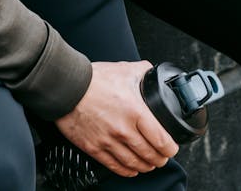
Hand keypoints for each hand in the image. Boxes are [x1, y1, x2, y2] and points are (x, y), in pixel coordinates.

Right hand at [55, 61, 178, 176]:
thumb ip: (144, 72)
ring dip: (144, 166)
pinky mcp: (93, 147)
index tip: (172, 149)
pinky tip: (131, 170)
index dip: (169, 148)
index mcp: (135, 112)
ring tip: (150, 165)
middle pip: (148, 153)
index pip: (160, 139)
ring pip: (132, 162)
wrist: (68, 88)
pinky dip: (125, 171)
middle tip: (163, 158)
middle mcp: (123, 130)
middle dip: (159, 159)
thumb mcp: (126, 70)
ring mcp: (107, 141)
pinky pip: (113, 165)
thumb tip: (154, 75)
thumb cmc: (95, 78)